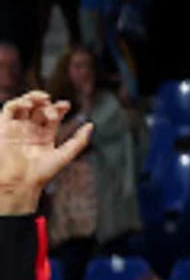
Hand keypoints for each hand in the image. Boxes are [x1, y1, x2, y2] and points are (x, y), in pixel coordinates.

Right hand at [0, 91, 89, 211]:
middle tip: (54, 109)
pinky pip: (9, 109)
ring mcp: (18, 128)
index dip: (59, 108)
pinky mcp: (4, 127)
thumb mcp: (65, 155)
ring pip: (24, 106)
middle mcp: (31, 130)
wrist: (22, 181)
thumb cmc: (43, 173)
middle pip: (39, 109)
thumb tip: (91, 125)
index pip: (52, 116)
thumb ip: (79, 141)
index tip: (66, 105)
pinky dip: (17, 102)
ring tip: (43, 99)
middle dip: (47, 104)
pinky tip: (28, 103)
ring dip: (33, 98)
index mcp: (45, 136)